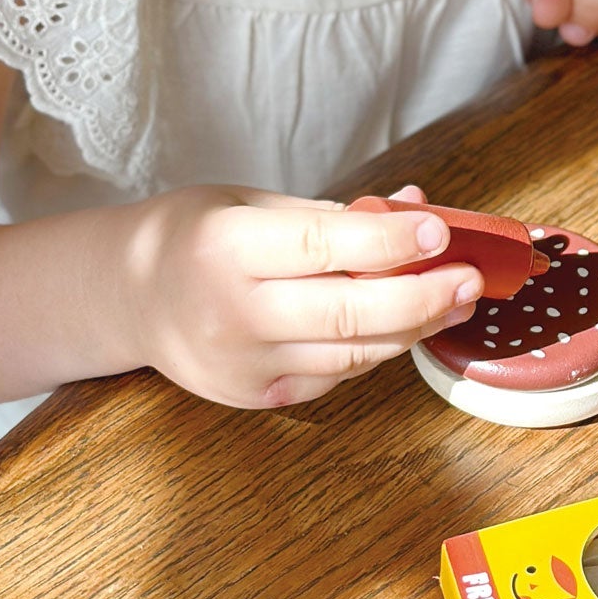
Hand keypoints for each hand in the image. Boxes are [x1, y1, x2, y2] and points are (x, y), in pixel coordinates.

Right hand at [119, 181, 482, 409]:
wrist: (126, 298)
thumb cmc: (196, 235)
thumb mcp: (251, 201)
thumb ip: (334, 213)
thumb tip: (416, 205)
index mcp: (227, 247)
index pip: (323, 246)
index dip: (389, 242)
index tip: (440, 231)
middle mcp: (232, 312)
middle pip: (347, 312)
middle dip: (421, 297)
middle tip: (470, 278)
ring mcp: (242, 364)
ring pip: (351, 352)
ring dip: (413, 327)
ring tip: (455, 300)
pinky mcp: (254, 397)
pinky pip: (333, 375)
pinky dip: (374, 349)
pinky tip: (402, 324)